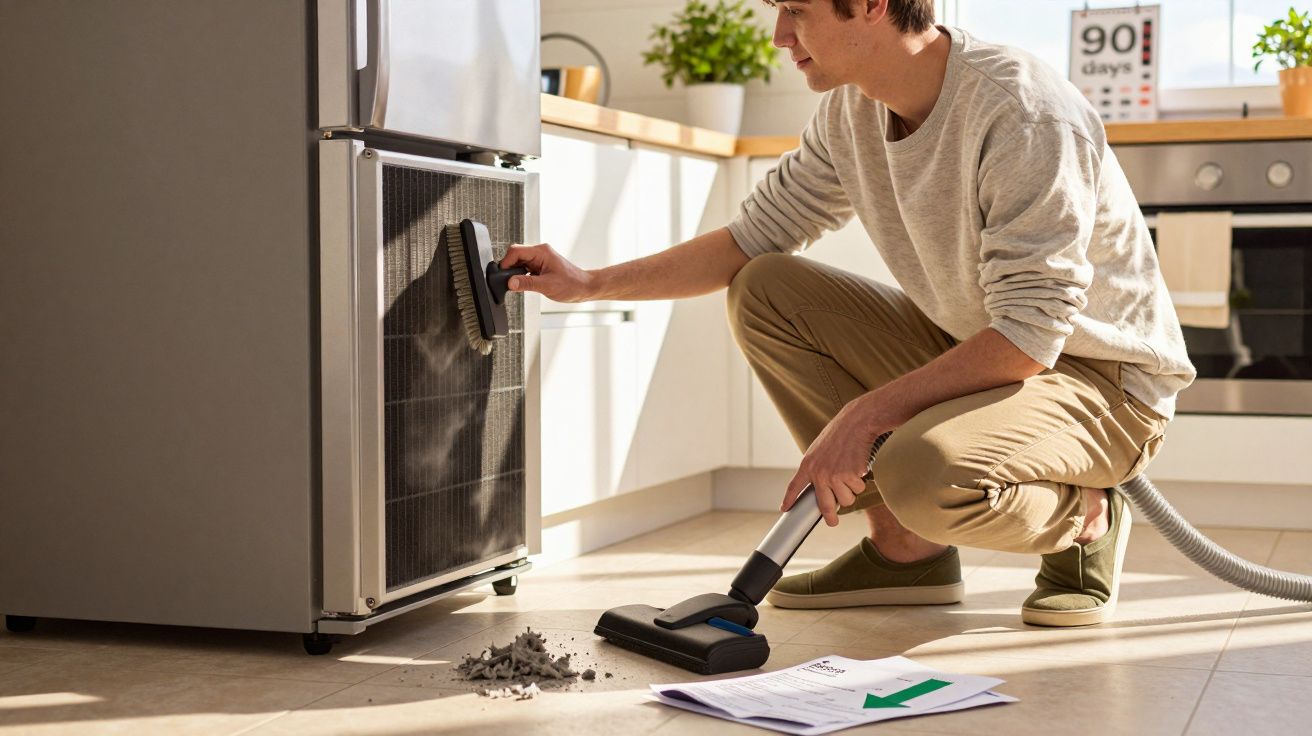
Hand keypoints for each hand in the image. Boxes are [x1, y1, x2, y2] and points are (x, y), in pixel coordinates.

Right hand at [499, 243, 598, 302]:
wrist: (584, 288)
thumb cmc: (572, 284)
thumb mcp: (547, 286)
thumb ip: (527, 283)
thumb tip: (510, 282)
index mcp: (541, 252)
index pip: (515, 251)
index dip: (506, 262)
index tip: (502, 275)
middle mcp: (540, 253)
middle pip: (515, 255)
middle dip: (510, 269)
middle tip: (510, 282)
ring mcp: (540, 259)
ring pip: (519, 263)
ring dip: (516, 273)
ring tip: (520, 284)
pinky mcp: (540, 267)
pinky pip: (525, 268)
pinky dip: (521, 276)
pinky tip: (525, 284)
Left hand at [781, 395, 889, 526]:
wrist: (856, 422)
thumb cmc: (840, 434)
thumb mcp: (820, 450)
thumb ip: (817, 468)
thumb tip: (822, 488)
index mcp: (808, 465)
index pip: (794, 486)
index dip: (789, 499)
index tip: (784, 509)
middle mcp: (819, 473)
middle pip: (825, 505)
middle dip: (830, 518)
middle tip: (832, 522)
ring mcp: (835, 476)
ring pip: (846, 500)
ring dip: (851, 492)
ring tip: (852, 474)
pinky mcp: (851, 475)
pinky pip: (858, 489)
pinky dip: (861, 481)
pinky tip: (859, 467)